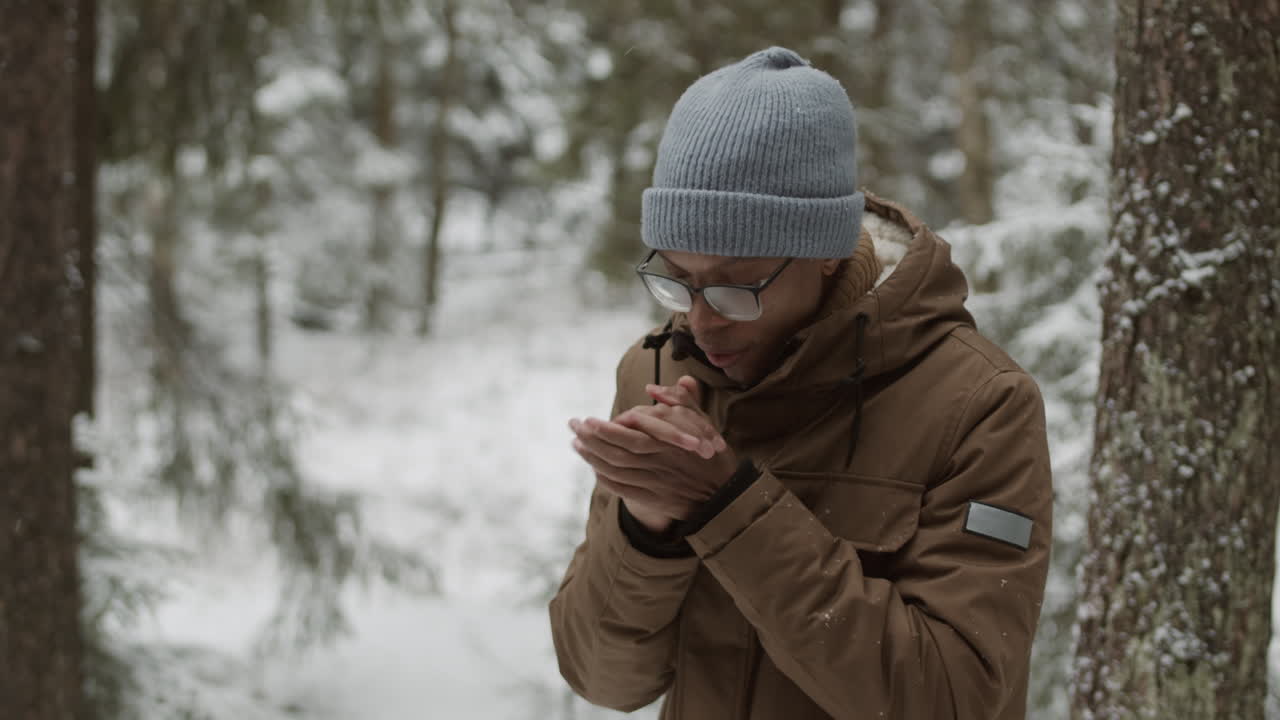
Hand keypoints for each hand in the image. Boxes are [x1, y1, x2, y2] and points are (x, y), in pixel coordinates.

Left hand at [569, 377, 736, 533]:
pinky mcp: (653, 499)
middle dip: (590, 439)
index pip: (629, 434)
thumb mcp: (702, 422)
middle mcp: (658, 462)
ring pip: (615, 470)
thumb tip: (652, 388)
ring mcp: (654, 482)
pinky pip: (621, 489)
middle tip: (573, 426)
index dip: (604, 429)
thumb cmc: (713, 455)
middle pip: (616, 451)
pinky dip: (604, 478)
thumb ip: (680, 401)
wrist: (725, 495)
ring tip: (576, 444)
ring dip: (592, 457)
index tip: (588, 419)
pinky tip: (593, 467)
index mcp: (668, 442)